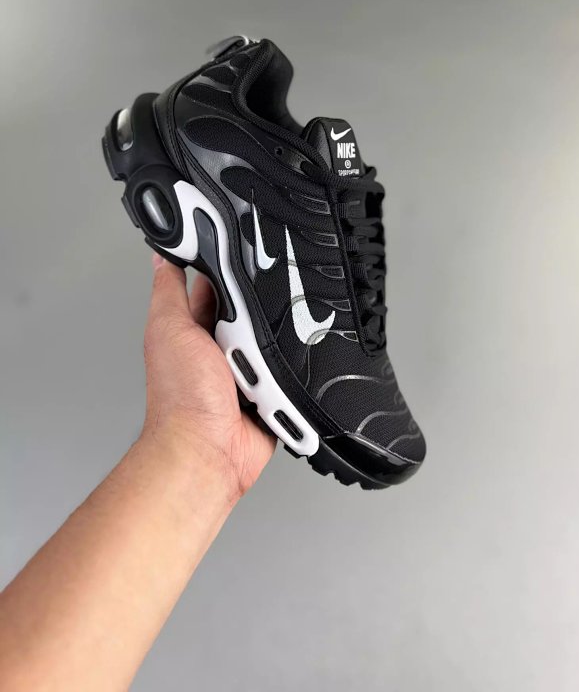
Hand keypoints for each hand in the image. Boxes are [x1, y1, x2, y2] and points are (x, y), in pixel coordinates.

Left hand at [142, 254, 275, 499]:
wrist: (208, 451)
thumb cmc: (181, 398)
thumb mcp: (170, 328)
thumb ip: (169, 290)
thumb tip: (162, 254)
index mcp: (192, 330)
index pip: (215, 286)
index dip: (229, 268)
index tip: (247, 251)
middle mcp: (218, 350)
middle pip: (251, 312)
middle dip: (260, 308)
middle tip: (260, 313)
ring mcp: (245, 372)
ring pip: (274, 340)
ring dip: (277, 342)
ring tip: (266, 352)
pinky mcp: (268, 393)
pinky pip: (289, 372)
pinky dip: (291, 370)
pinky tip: (287, 370)